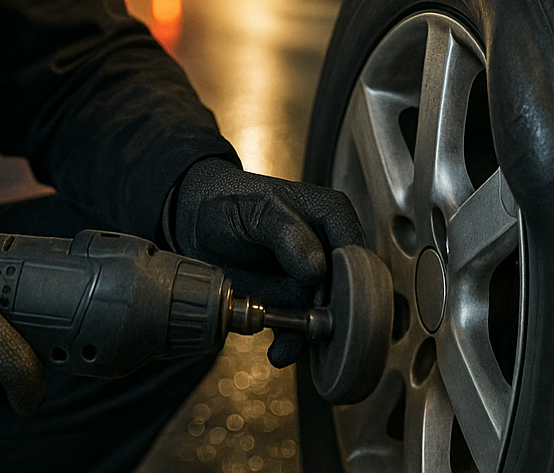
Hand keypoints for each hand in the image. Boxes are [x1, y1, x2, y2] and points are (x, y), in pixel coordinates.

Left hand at [172, 159, 363, 366]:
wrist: (196, 222)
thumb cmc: (230, 202)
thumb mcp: (257, 209)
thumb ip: (287, 232)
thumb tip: (317, 268)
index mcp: (332, 216)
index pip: (356, 256)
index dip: (348, 282)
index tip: (326, 303)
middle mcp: (328, 248)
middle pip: (346, 291)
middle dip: (329, 317)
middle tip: (307, 330)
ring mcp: (311, 278)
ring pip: (325, 315)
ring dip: (309, 336)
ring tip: (284, 346)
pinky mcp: (292, 300)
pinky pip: (301, 329)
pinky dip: (292, 344)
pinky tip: (278, 351)